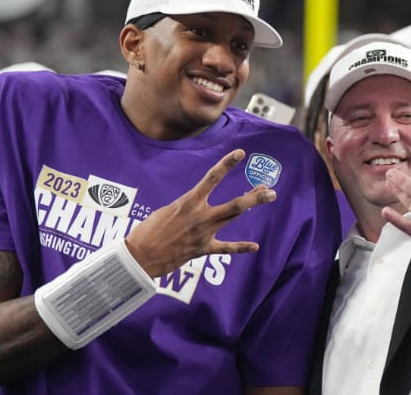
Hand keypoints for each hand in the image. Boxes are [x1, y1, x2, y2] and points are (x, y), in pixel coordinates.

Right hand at [125, 149, 275, 276]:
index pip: (212, 178)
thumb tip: (196, 205)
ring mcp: (204, 234)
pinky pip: (226, 248)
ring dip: (250, 206)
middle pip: (235, 204)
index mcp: (189, 202)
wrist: (140, 257)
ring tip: (267, 197)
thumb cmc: (148, 231)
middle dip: (255, 196)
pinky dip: (241, 247)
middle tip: (270, 189)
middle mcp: (201, 216)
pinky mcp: (203, 249)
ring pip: (233, 218)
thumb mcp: (167, 210)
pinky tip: (255, 246)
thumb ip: (186, 205)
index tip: (241, 153)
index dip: (227, 164)